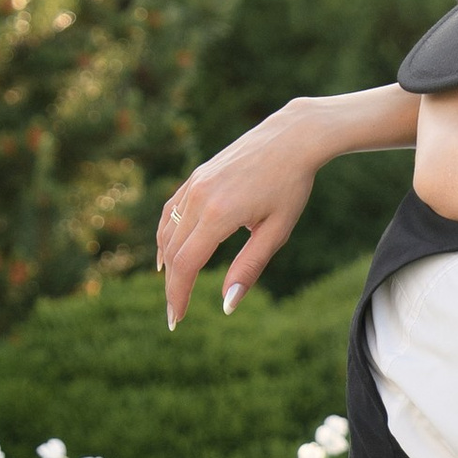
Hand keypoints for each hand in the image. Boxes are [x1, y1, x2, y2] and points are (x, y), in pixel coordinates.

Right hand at [156, 100, 330, 324]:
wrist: (292, 137)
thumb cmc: (291, 187)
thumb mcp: (276, 232)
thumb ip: (249, 268)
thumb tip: (227, 305)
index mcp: (219, 214)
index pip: (186, 265)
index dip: (178, 296)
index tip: (177, 320)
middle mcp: (199, 198)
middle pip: (172, 252)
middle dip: (172, 287)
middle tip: (177, 315)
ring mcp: (194, 184)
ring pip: (167, 232)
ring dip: (167, 263)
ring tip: (173, 289)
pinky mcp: (195, 177)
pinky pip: (170, 212)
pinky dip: (165, 236)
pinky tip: (167, 253)